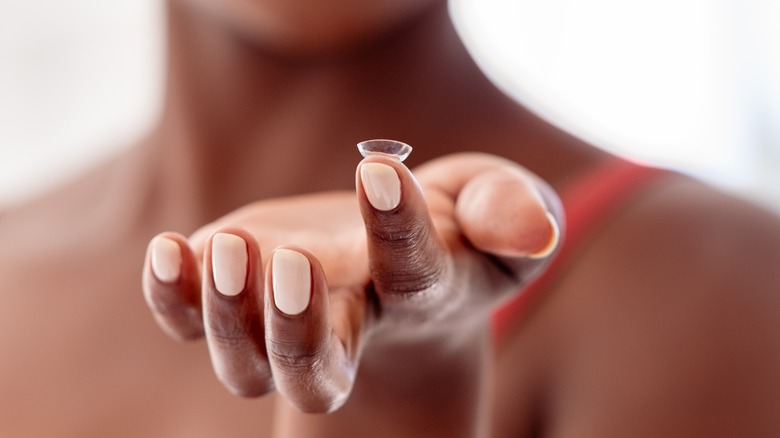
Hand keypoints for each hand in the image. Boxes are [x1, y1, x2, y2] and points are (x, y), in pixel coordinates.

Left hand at [142, 152, 560, 412]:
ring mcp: (282, 318)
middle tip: (293, 263)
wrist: (391, 275)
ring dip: (230, 315)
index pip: (412, 275)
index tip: (380, 172)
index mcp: (418, 294)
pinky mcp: (234, 293)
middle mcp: (348, 325)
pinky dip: (174, 296)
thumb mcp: (492, 208)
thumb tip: (537, 226)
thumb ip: (510, 212)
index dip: (398, 230)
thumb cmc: (451, 236)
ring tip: (233, 249)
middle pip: (316, 369)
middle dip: (299, 330)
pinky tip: (171, 250)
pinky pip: (189, 317)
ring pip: (247, 363)